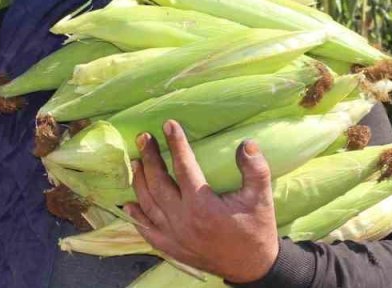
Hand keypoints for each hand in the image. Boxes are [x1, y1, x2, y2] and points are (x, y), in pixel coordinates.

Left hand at [125, 120, 278, 284]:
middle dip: (149, 158)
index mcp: (202, 205)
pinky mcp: (172, 248)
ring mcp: (174, 235)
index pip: (183, 167)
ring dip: (139, 182)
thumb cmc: (256, 229)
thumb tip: (247, 143)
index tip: (169, 125)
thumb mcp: (261, 197)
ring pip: (148, 204)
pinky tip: (129, 205)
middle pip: (158, 183)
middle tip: (143, 138)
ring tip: (136, 161)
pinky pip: (148, 231)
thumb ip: (255, 168)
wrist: (252, 266)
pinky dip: (137, 217)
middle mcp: (183, 220)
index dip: (176, 143)